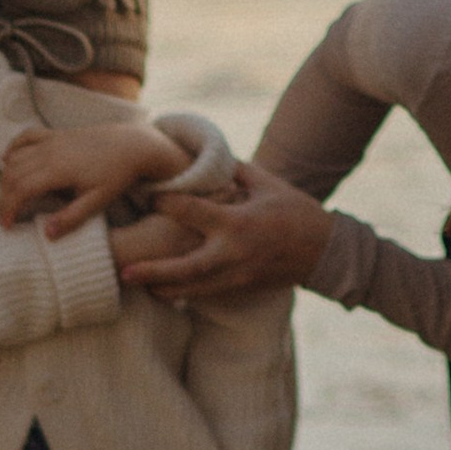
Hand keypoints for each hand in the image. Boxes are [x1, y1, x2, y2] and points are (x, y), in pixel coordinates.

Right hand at [0, 119, 191, 236]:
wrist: (133, 146)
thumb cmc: (117, 175)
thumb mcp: (97, 201)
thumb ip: (71, 218)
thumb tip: (46, 233)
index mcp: (58, 169)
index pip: (21, 189)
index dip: (8, 208)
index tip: (6, 226)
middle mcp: (49, 151)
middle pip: (13, 174)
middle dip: (4, 196)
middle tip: (7, 216)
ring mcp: (52, 140)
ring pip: (15, 156)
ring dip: (7, 176)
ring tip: (11, 197)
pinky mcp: (56, 133)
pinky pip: (26, 136)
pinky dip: (13, 147)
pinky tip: (8, 159)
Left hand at [118, 163, 332, 300]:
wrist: (325, 251)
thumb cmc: (295, 210)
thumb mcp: (266, 183)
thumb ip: (232, 171)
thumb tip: (203, 156)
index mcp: (239, 223)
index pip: (193, 214)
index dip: (166, 204)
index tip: (148, 197)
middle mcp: (235, 253)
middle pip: (187, 268)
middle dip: (155, 271)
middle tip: (124, 271)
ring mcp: (238, 276)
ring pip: (193, 289)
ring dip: (163, 288)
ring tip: (134, 283)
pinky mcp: (241, 287)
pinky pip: (206, 293)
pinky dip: (183, 293)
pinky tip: (163, 291)